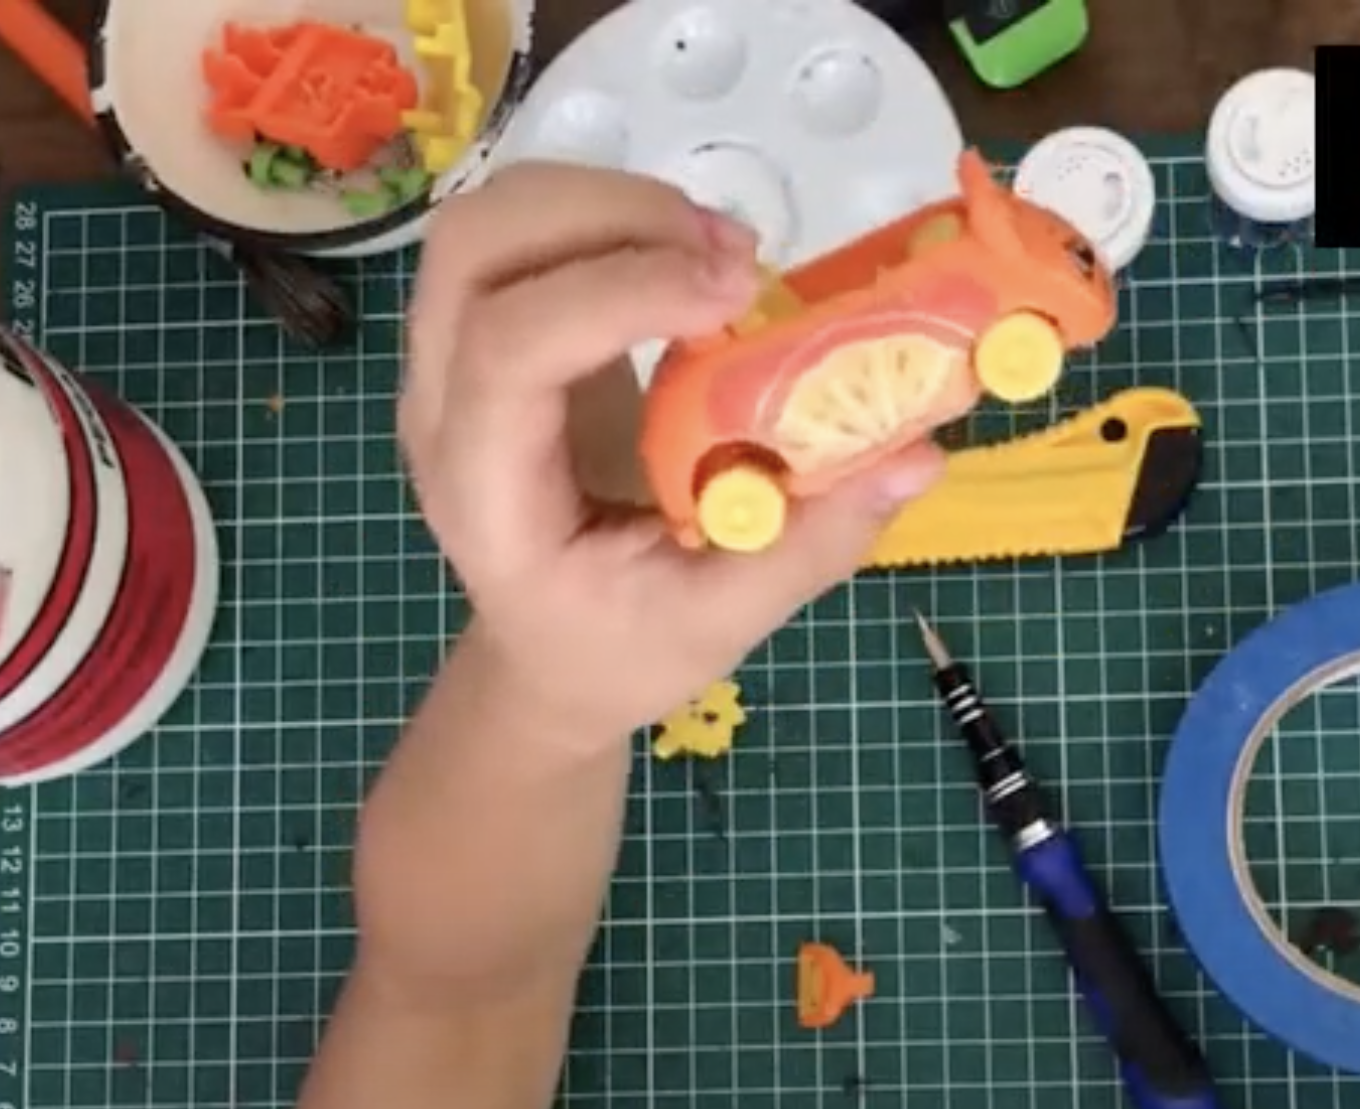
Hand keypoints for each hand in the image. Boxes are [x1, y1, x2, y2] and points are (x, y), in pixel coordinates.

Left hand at [397, 162, 946, 760]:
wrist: (549, 656)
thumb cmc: (619, 648)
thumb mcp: (721, 621)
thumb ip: (811, 541)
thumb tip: (916, 456)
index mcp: (486, 494)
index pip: (509, 350)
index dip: (619, 293)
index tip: (739, 293)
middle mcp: (443, 411)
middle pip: (479, 249)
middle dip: (607, 214)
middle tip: (732, 257)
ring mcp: (452, 363)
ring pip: (494, 220)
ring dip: (611, 201)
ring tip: (721, 253)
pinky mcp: (488, 332)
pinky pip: (528, 233)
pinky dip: (610, 217)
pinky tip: (692, 264)